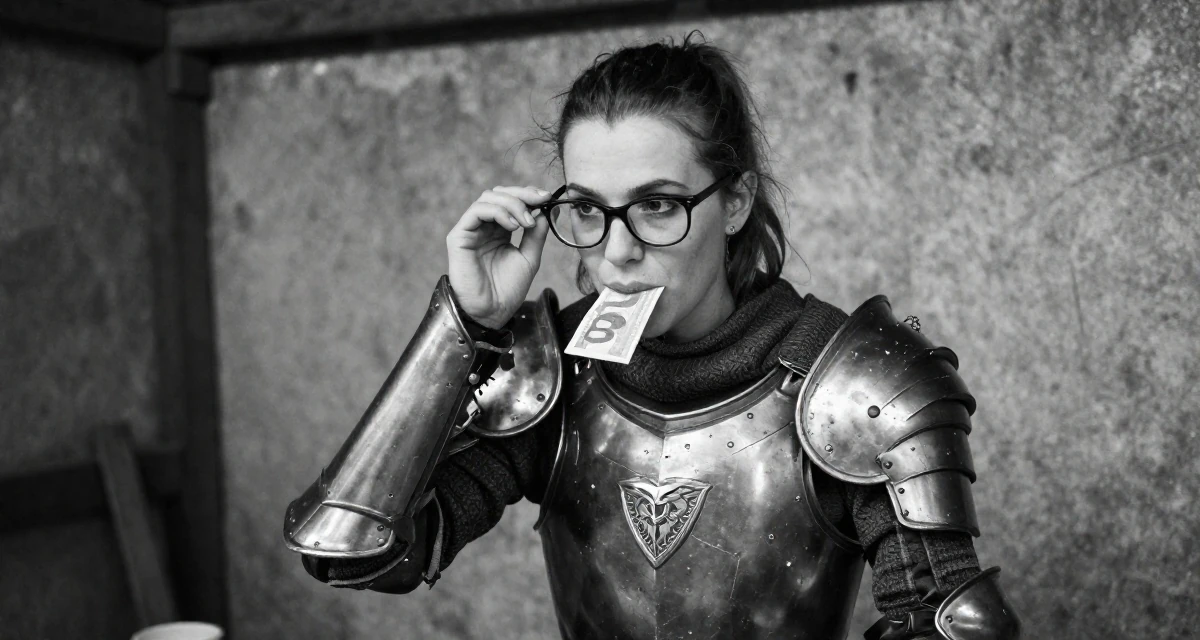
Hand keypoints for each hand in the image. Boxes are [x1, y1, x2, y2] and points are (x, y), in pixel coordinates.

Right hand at [446, 186, 553, 328]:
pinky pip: (476, 211)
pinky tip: (513, 225)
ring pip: (488, 198)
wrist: (492, 312)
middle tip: (540, 201)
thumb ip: (536, 233)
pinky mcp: (459, 236)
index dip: (528, 194)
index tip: (547, 197)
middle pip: (499, 194)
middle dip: (522, 194)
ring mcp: (471, 230)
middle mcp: (484, 227)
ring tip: (526, 222)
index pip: (511, 200)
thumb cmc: (508, 290)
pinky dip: (498, 211)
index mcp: (499, 230)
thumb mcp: (529, 257)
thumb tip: (544, 209)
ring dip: (512, 204)